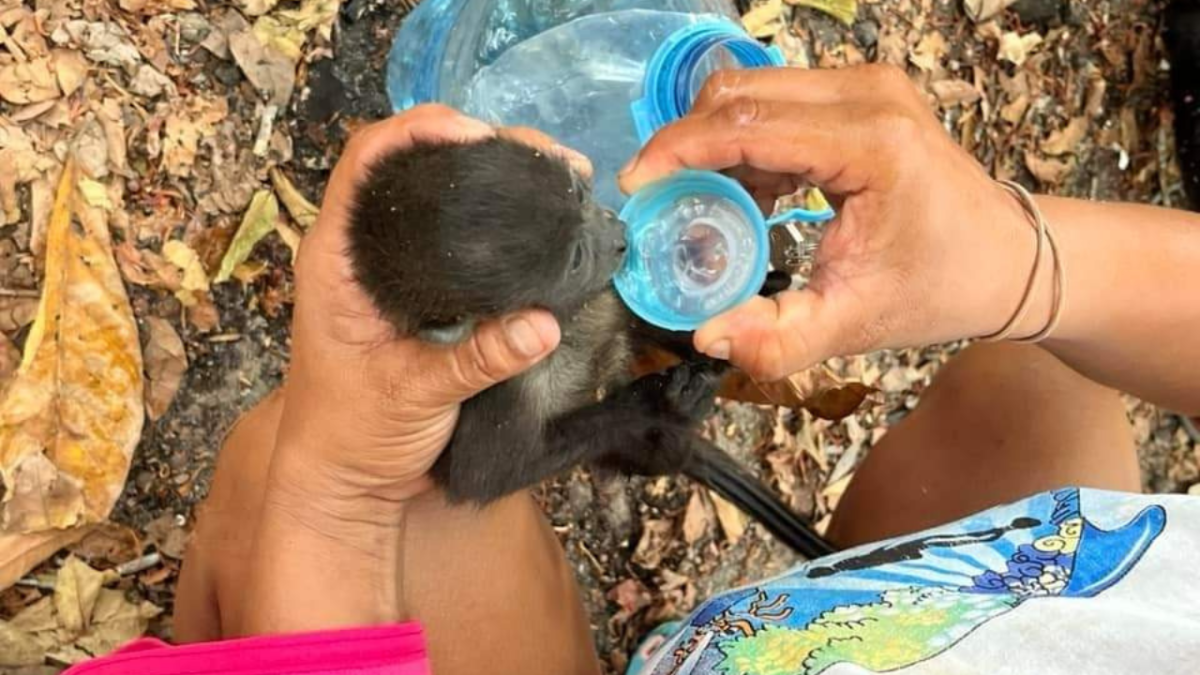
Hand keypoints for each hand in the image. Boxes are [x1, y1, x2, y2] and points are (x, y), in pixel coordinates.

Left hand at [272, 105, 589, 518]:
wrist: (348, 483)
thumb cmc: (353, 435)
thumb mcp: (414, 395)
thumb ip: (478, 359)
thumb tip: (545, 324)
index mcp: (337, 258)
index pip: (369, 162)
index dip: (418, 132)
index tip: (478, 134)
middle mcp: (364, 252)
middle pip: (416, 168)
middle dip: (480, 148)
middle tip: (544, 157)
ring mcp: (397, 271)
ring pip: (444, 201)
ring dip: (497, 182)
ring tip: (557, 179)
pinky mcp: (428, 295)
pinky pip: (465, 243)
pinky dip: (503, 226)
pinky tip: (545, 224)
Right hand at [619, 65, 1034, 381]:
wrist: (1011, 259)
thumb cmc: (942, 288)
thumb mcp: (857, 323)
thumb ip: (780, 339)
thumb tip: (707, 338)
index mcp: (870, 142)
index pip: (747, 125)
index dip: (678, 151)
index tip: (635, 186)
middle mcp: (868, 93)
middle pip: (739, 92)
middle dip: (686, 142)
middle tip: (660, 201)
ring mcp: (866, 85)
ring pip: (753, 91)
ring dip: (713, 142)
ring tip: (703, 206)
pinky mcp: (861, 93)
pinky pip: (777, 103)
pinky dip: (744, 144)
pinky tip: (746, 196)